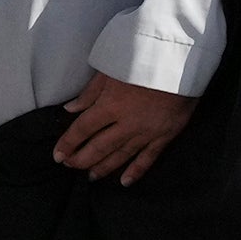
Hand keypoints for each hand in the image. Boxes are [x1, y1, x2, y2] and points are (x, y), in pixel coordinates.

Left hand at [53, 71, 194, 184]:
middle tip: (70, 166)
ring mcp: (147, 132)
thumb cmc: (143, 58)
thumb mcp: (111, 68)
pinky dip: (136, 171)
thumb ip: (90, 92)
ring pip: (121, 155)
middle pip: (99, 147)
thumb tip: (70, 109)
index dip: (68, 143)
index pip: (82, 129)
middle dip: (82, 159)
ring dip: (104, 167)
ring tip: (91, 176)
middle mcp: (127, 123)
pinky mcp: (166, 134)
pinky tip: (124, 182)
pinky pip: (148, 158)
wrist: (182, 60)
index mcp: (111, 105)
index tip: (58, 155)